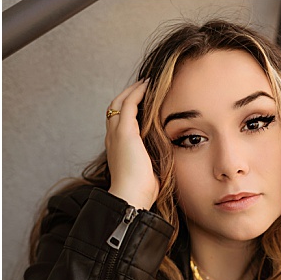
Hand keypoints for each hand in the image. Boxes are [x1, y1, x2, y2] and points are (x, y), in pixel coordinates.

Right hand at [105, 79, 159, 210]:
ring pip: (118, 103)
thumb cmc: (141, 191)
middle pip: (114, 109)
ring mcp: (116, 135)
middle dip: (128, 95)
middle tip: (144, 86)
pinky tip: (149, 85)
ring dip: (133, 90)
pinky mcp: (124, 132)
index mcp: (117, 149)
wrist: (131, 197)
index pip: (118, 122)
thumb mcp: (147, 171)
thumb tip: (167, 157)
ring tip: (147, 82)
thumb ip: (152, 159)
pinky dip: (137, 92)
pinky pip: (128, 104)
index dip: (128, 109)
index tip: (143, 100)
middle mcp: (112, 140)